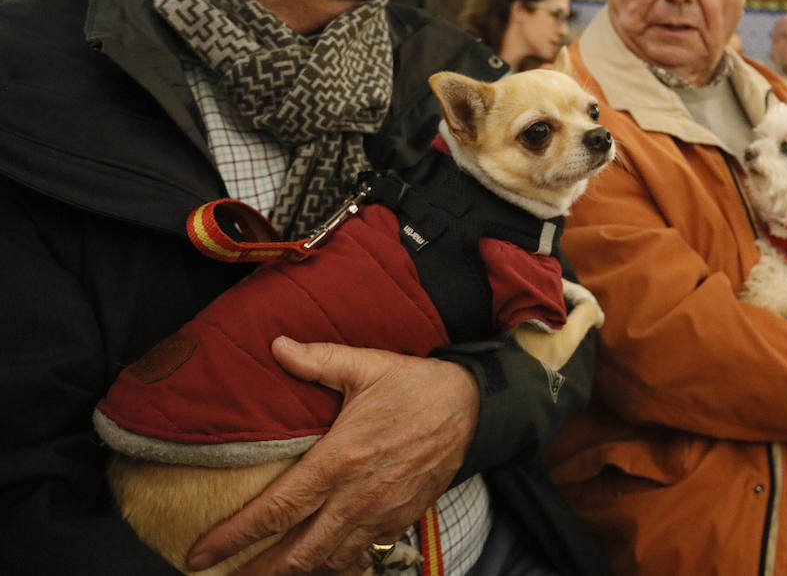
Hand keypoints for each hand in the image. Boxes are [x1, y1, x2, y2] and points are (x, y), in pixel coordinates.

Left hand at [186, 337, 478, 574]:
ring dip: (297, 574)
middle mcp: (356, 497)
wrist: (473, 406)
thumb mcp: (367, 365)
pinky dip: (337, 567)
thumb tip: (276, 346)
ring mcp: (380, 514)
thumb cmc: (417, 385)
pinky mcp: (400, 520)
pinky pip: (362, 557)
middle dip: (258, 573)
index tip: (201, 555)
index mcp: (339, 460)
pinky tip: (323, 568)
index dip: (234, 537)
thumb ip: (319, 359)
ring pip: (329, 562)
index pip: (276, 510)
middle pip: (297, 553)